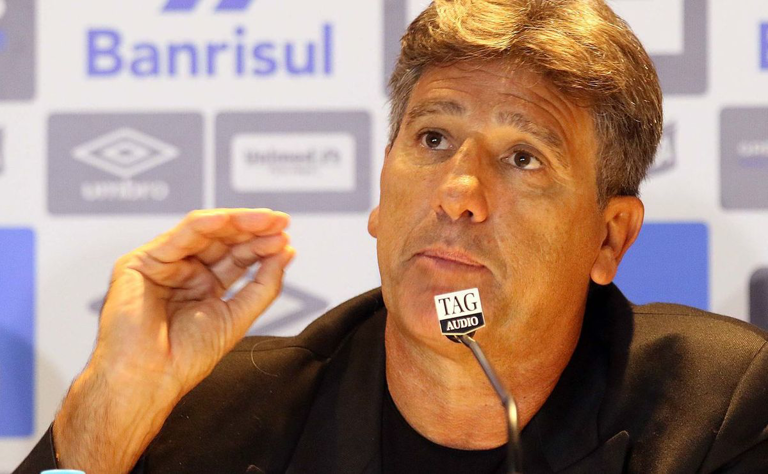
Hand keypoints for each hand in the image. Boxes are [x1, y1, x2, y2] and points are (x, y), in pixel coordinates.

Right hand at [54, 208, 294, 472]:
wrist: (148, 379)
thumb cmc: (184, 359)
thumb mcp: (237, 316)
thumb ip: (263, 285)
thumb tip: (287, 252)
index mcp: (204, 287)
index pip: (237, 257)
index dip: (262, 246)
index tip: (286, 239)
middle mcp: (184, 272)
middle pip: (223, 240)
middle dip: (254, 229)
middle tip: (281, 222)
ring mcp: (163, 265)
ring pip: (204, 232)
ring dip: (236, 222)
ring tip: (265, 220)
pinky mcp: (141, 262)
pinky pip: (178, 236)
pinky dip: (204, 224)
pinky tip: (228, 219)